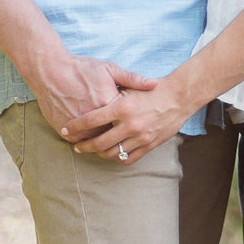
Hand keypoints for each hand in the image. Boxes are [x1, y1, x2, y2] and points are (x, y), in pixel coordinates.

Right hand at [29, 55, 155, 139]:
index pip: (128, 122)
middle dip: (120, 137)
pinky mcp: (66, 131)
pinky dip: (85, 140)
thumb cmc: (82, 68)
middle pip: (114, 135)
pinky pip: (80, 141)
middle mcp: (97, 118)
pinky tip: (90, 137)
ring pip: (97, 142)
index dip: (132, 122)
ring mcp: (80, 126)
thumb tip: (155, 84)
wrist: (50, 71)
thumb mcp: (109, 69)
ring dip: (103, 143)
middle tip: (124, 136)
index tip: (136, 122)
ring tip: (109, 141)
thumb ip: (133, 79)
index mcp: (110, 104)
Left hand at [62, 74, 193, 162]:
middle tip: (76, 145)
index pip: (91, 120)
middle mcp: (129, 124)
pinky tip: (111, 154)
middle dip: (83, 145)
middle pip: (98, 142)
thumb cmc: (152, 89)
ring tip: (92, 150)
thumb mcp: (130, 85)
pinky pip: (128, 158)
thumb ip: (111, 92)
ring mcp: (140, 137)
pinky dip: (116, 158)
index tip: (65, 129)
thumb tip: (90, 99)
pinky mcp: (149, 145)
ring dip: (98, 153)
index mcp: (122, 107)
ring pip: (112, 152)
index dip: (75, 126)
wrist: (178, 97)